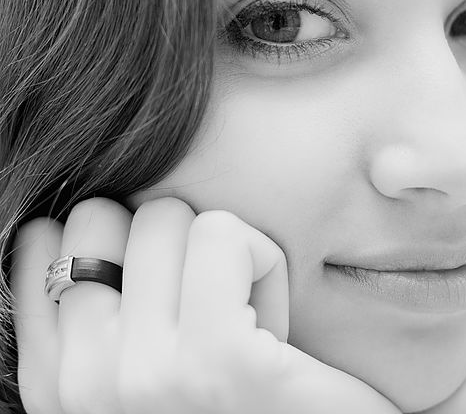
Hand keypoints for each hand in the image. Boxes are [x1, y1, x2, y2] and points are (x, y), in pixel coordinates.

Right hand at [11, 198, 400, 413]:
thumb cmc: (243, 397)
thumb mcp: (152, 356)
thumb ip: (109, 305)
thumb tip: (89, 212)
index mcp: (58, 382)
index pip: (44, 242)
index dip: (120, 241)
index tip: (168, 298)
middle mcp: (84, 385)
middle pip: (102, 215)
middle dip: (170, 241)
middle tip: (214, 309)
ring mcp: (145, 377)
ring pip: (164, 215)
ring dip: (225, 252)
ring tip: (248, 322)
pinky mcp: (219, 358)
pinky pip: (222, 233)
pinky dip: (265, 260)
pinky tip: (278, 325)